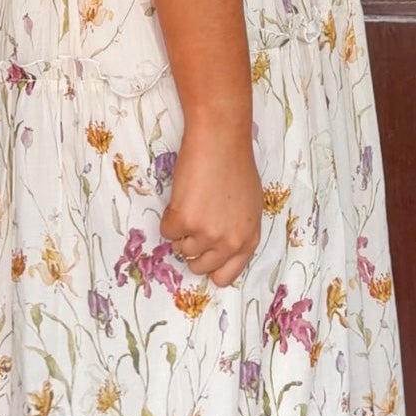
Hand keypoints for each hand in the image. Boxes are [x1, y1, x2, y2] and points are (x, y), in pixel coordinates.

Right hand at [161, 128, 262, 288]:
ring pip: (181, 249)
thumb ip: (236, 231)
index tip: (202, 257)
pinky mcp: (184, 221)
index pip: (225, 275)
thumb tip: (217, 246)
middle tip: (192, 224)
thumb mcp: (249, 206)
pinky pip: (166, 231)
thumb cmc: (236, 165)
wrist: (220, 141)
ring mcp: (206, 233)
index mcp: (248, 240)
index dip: (211, 267)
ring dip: (181, 230)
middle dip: (192, 248)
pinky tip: (182, 196)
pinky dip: (168, 216)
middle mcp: (229, 242)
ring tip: (191, 203)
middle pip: (199, 266)